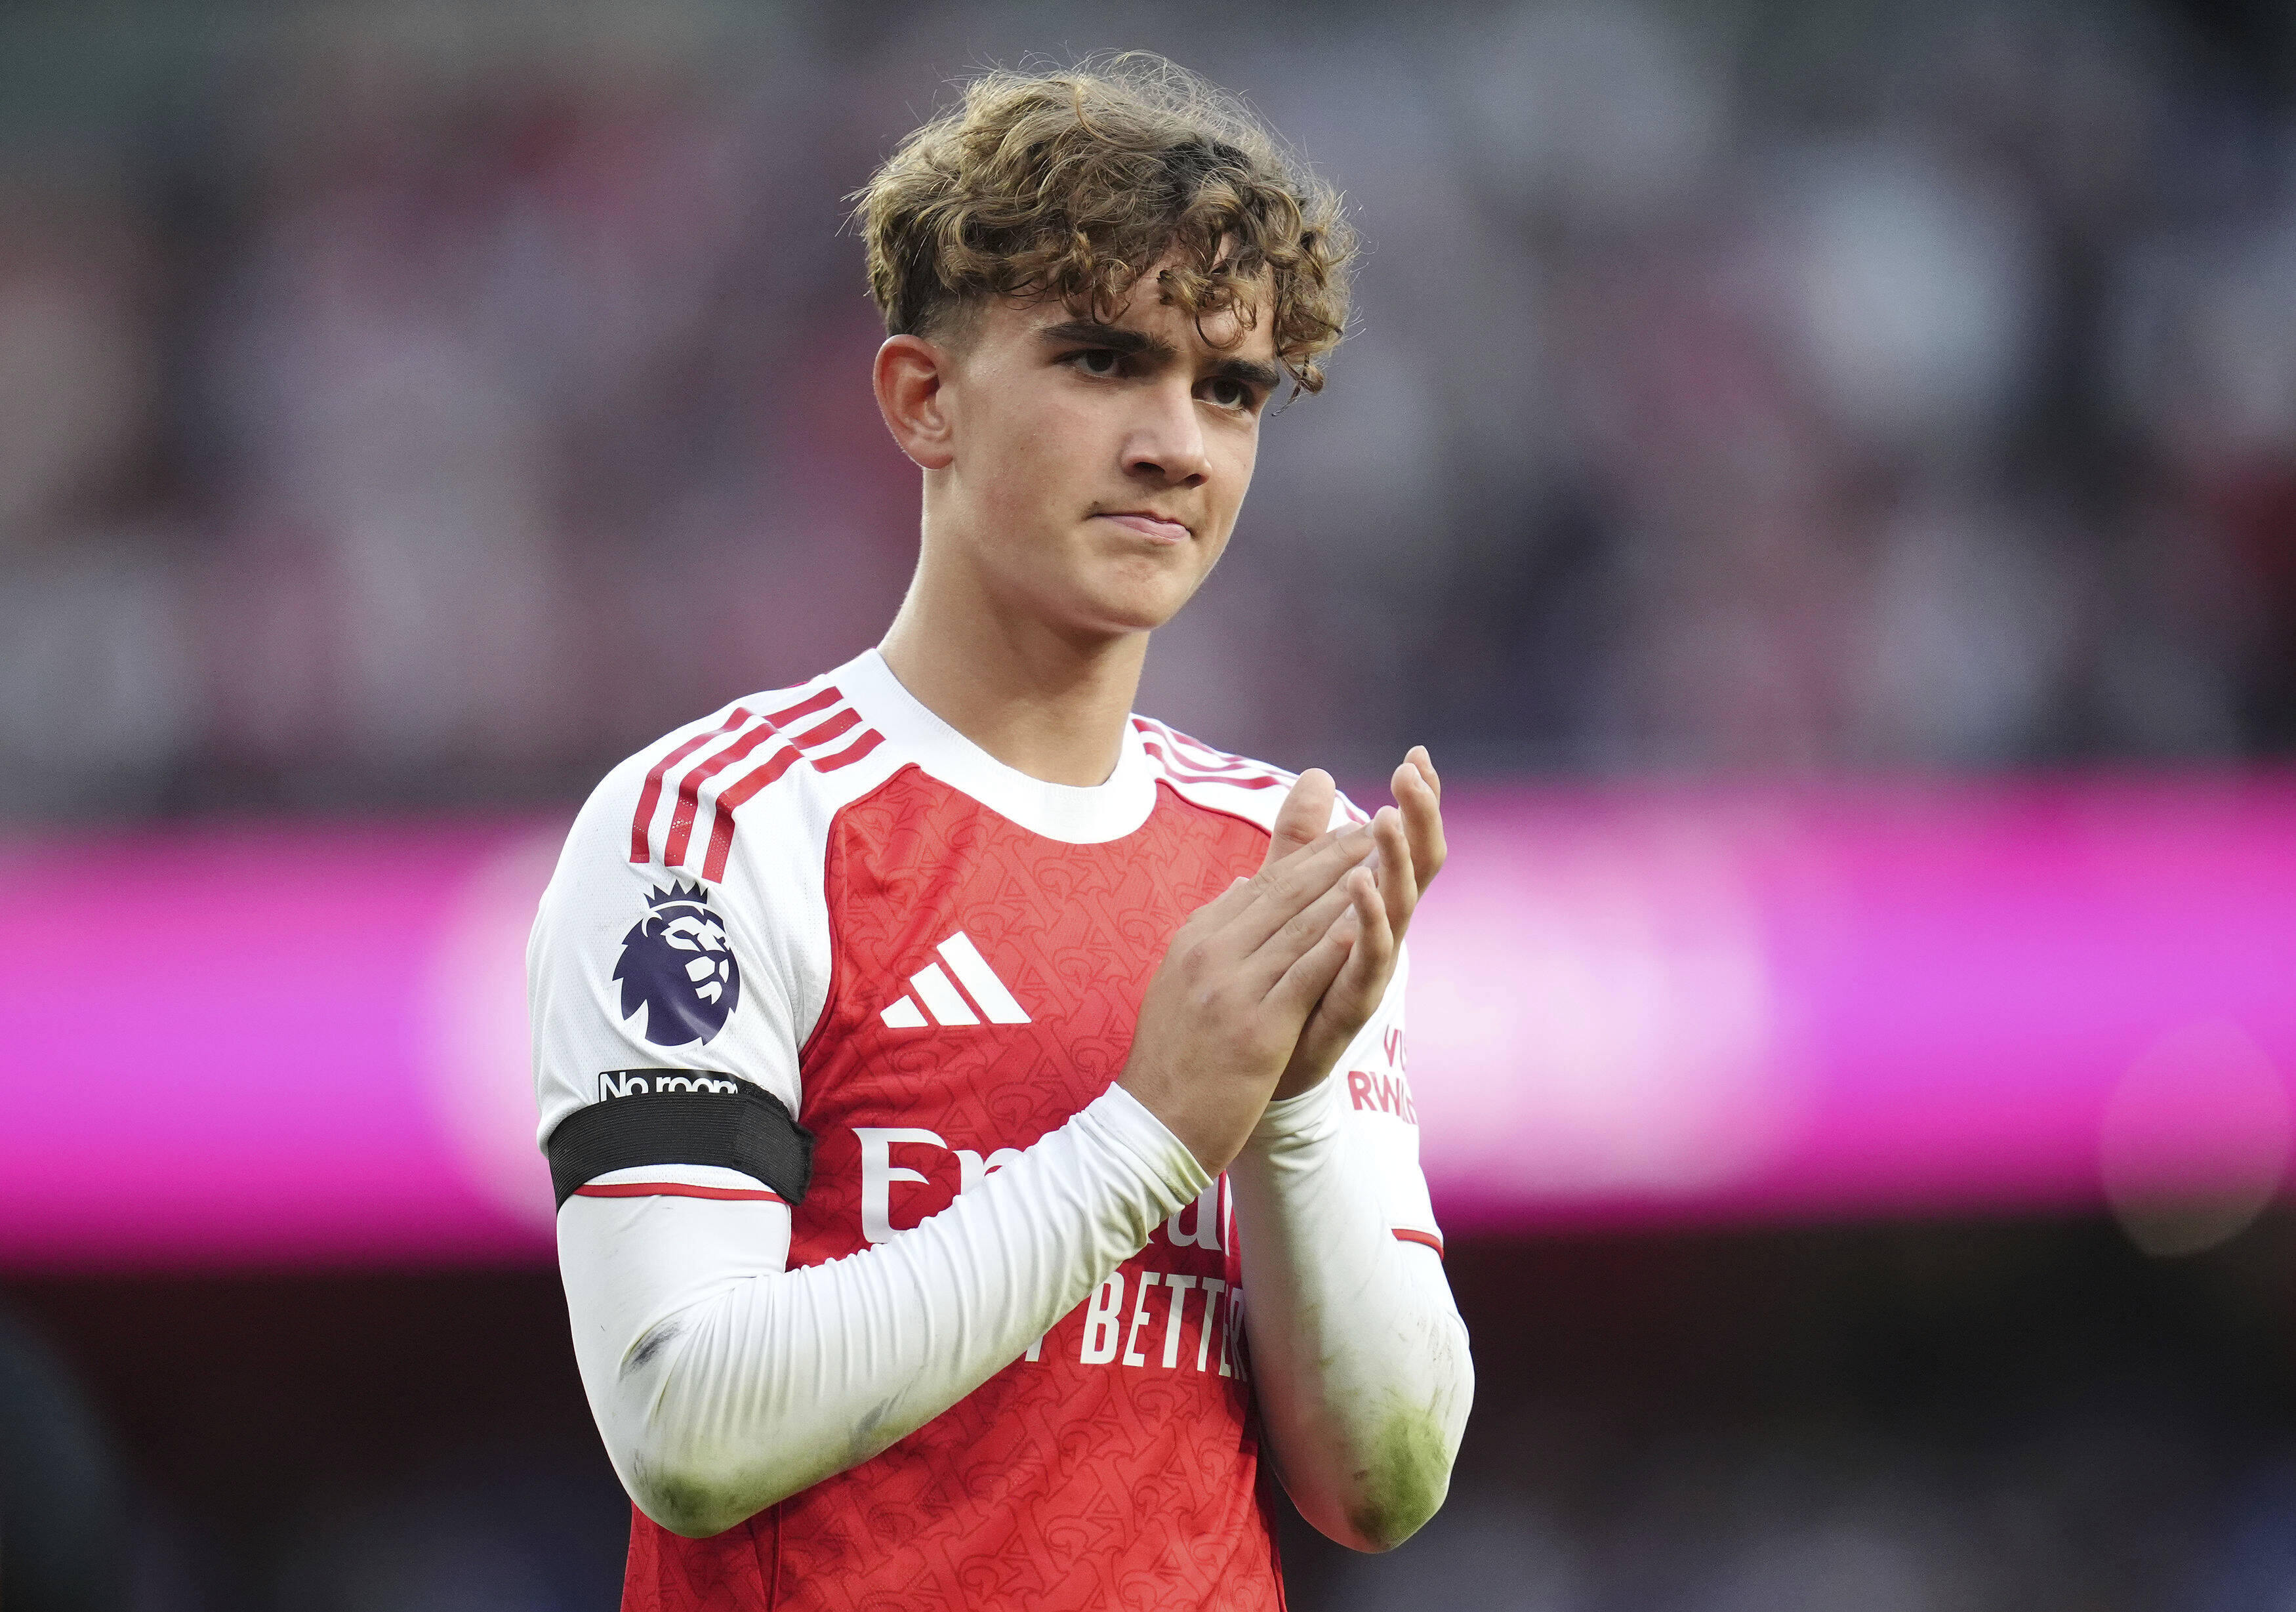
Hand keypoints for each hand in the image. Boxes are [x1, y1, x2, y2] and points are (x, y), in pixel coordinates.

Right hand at [1118, 791, 1378, 1175]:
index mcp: (1196, 939)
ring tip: (1385, 856)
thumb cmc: (1172, 1059)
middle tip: (1378, 825)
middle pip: (1285, 893)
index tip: (1349, 829)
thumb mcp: (1181, 980)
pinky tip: (1366, 918)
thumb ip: (1216, 930)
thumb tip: (1242, 882)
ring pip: (1300, 925)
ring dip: (1347, 887)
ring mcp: (1232, 989)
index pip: (1262, 885)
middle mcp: (1211, 953)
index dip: (1311, 855)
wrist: (1151, 1127)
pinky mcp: (1257, 1028)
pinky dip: (1337, 945)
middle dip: (1336, 856)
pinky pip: (1305, 976)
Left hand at [1265, 748, 1444, 1101]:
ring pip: (1398, 906)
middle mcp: (1381, 931)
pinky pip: (1368, 957)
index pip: (1402, 843)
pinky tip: (1361, 885)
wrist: (1258, 1065)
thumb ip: (1302, 841)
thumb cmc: (1283, 978)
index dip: (1416, 803)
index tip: (1418, 755)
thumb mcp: (1289, 896)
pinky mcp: (1353, 1001)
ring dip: (1395, 860)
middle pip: (1415, 866)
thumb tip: (1317, 777)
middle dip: (1419, 818)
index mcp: (1370, 904)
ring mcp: (1371, 966)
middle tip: (1413, 772)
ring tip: (1388, 815)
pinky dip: (1369, 920)